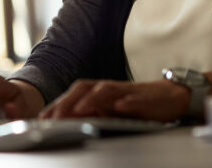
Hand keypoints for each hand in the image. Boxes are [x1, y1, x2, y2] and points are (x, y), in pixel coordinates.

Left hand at [39, 79, 189, 121]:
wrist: (169, 97)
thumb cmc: (137, 107)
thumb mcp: (112, 113)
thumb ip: (93, 115)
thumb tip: (69, 123)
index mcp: (98, 93)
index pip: (73, 95)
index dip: (57, 104)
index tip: (42, 119)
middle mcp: (108, 89)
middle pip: (84, 89)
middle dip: (68, 102)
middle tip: (55, 117)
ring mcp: (125, 91)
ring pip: (105, 90)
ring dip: (91, 99)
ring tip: (79, 109)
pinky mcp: (143, 97)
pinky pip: (133, 98)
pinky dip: (126, 101)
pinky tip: (120, 106)